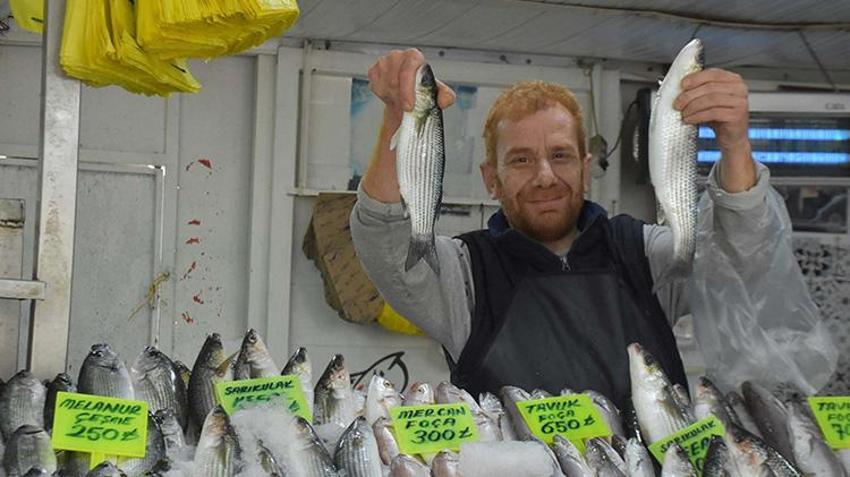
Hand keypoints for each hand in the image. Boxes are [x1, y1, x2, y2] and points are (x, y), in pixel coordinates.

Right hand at [367, 48, 455, 123]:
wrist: (406, 99)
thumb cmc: (422, 93)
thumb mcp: (437, 95)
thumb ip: (445, 96)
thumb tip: (446, 100)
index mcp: (414, 57)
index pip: (408, 69)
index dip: (407, 90)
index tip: (408, 107)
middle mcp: (398, 56)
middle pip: (394, 79)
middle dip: (400, 97)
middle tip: (406, 107)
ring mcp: (384, 62)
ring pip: (384, 85)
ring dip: (392, 97)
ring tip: (401, 99)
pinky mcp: (374, 71)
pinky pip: (375, 87)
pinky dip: (383, 95)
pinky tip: (392, 95)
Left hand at [675, 68, 754, 191]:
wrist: (731, 137)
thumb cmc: (719, 118)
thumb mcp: (708, 101)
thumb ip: (700, 91)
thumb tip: (680, 88)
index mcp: (733, 80)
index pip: (713, 73)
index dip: (696, 78)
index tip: (682, 85)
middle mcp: (739, 88)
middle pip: (710, 87)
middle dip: (690, 95)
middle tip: (677, 104)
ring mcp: (740, 102)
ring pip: (711, 99)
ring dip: (692, 107)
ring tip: (683, 113)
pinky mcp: (737, 115)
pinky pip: (713, 113)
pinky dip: (697, 116)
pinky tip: (690, 119)